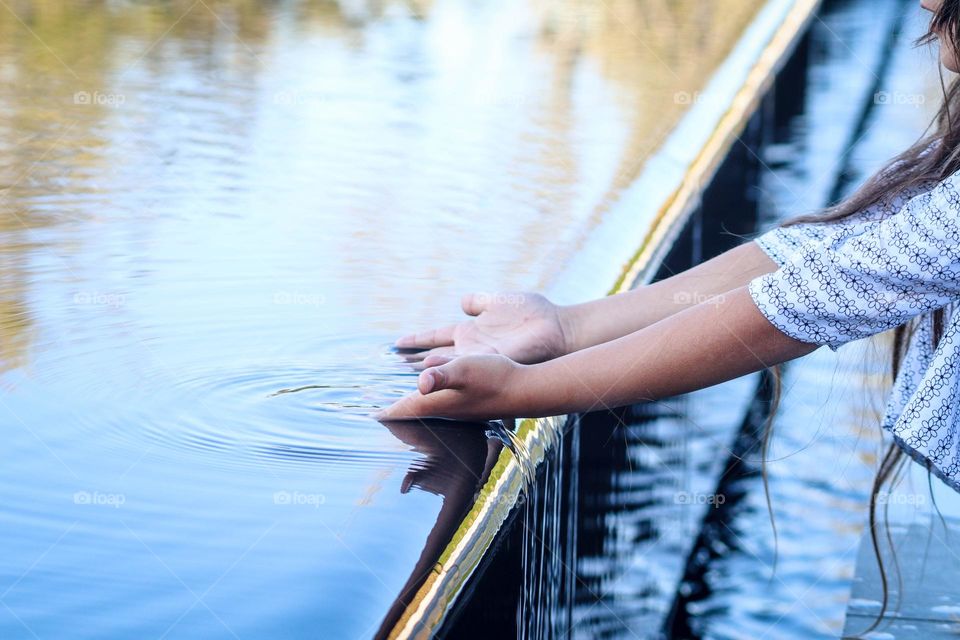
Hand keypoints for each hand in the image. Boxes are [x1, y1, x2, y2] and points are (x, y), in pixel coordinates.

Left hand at [376, 354, 531, 420]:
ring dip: (406, 405)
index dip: (382, 411)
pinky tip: (427, 390)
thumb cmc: (496, 378)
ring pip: (422, 407)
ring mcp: (455, 407)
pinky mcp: (466, 403)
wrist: (526, 390)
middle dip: (390, 410)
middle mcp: (442, 408)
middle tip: (370, 408)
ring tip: (391, 403)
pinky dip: (424, 396)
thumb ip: (442, 373)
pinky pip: (436, 401)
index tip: (364, 413)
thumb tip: (420, 381)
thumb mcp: (466, 368)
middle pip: (408, 412)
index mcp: (435, 401)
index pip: (401, 409)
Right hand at [395, 292, 571, 364]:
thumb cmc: (532, 314)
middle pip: (434, 356)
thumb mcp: (498, 300)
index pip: (435, 336)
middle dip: (413, 362)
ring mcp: (479, 356)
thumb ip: (478, 301)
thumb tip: (462, 302)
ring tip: (403, 371)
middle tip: (387, 371)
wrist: (557, 327)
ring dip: (424, 368)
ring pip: (444, 364)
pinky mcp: (491, 361)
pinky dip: (445, 369)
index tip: (396, 344)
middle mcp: (470, 347)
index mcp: (469, 331)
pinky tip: (429, 369)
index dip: (417, 340)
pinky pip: (463, 366)